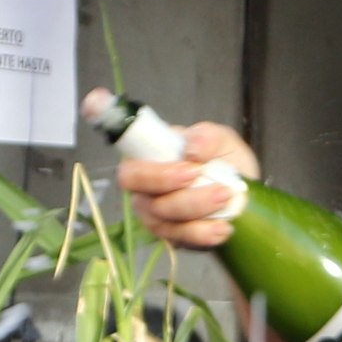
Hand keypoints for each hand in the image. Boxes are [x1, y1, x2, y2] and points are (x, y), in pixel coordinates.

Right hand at [107, 110, 258, 252]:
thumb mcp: (224, 142)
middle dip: (163, 179)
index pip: (123, 140)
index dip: (107, 121)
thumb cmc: (225, 165)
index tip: (96, 105)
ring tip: (226, 196)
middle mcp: (144, 183)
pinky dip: (202, 233)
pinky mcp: (169, 236)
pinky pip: (178, 237)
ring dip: (195, 205)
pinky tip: (223, 227)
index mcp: (150, 152)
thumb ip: (209, 137)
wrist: (245, 201)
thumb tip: (191, 149)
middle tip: (196, 173)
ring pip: (160, 212)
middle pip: (134, 181)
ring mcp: (154, 213)